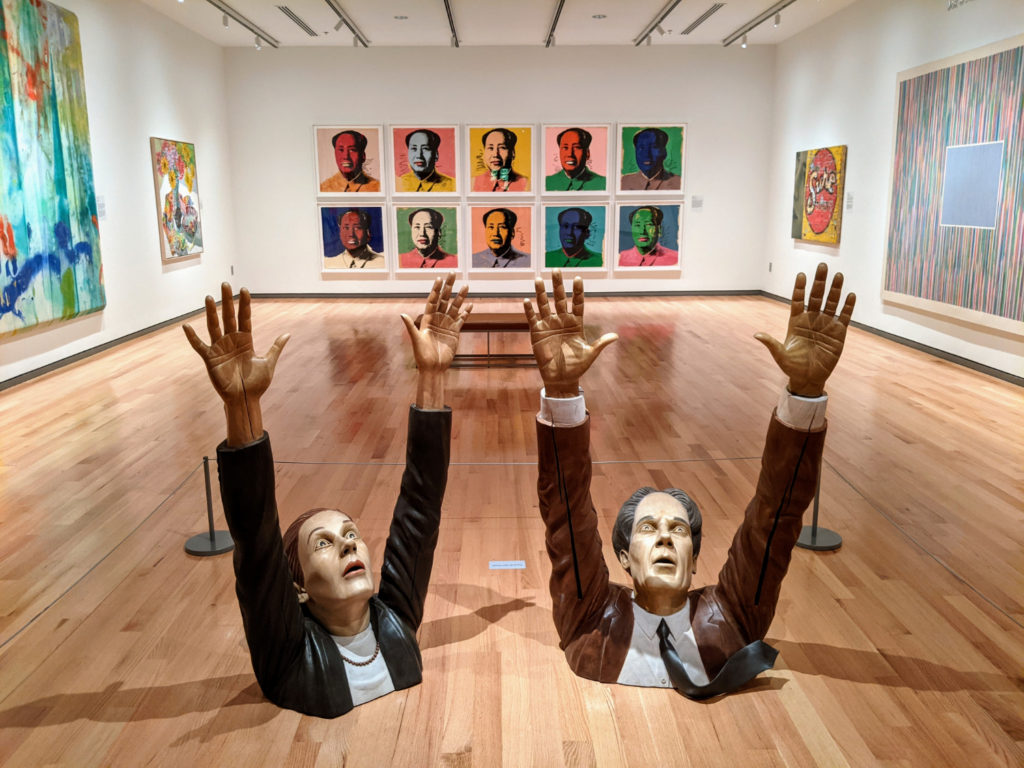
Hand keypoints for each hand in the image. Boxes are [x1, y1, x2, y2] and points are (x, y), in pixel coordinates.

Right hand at [183, 283, 288, 444]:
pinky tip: (186, 326)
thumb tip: (287, 334)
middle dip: (227, 301)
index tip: (245, 289)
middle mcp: (232, 341)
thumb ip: (276, 347)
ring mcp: (220, 349)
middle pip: (229, 317)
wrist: (246, 400)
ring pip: (214, 326)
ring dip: (211, 313)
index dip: (245, 305)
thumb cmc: (257, 384)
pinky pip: (200, 346)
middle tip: (225, 284)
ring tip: (209, 298)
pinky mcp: (210, 359)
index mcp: (246, 341)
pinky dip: (192, 337)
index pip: (245, 318)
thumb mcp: (269, 363)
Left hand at [401, 272, 471, 408]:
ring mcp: (447, 325)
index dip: (435, 290)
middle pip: (444, 299)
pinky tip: (470, 305)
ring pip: (454, 307)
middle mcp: (438, 319)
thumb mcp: (416, 340)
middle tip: (452, 273)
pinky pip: (461, 319)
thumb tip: (402, 314)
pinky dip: (466, 312)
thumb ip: (410, 327)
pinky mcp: (455, 332)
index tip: (438, 279)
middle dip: (448, 287)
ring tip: (466, 285)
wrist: (433, 368)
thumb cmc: (422, 355)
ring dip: (460, 297)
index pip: (432, 301)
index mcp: (427, 319)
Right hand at [523, 270, 616, 397]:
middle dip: (557, 285)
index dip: (577, 292)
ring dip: (540, 293)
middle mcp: (562, 321)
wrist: (562, 378)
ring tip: (537, 279)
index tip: (578, 279)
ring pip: (544, 305)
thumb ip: (600, 344)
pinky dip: (529, 310)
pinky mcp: (537, 333)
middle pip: (559, 299)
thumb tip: (615, 336)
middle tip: (555, 270)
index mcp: (576, 323)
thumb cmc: (577, 366)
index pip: (577, 303)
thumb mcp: (590, 354)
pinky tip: (526, 300)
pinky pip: (532, 319)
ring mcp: (549, 326)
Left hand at [754, 263, 854, 396]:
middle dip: (819, 281)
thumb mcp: (780, 355)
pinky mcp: (838, 333)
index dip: (799, 288)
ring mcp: (826, 325)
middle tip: (822, 266)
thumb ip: (771, 344)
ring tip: (838, 275)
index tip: (801, 275)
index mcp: (796, 322)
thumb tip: (756, 335)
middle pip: (816, 296)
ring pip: (831, 303)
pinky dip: (847, 307)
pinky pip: (844, 317)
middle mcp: (811, 320)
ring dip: (835, 289)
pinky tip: (850, 295)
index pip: (798, 300)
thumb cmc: (792, 367)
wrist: (808, 379)